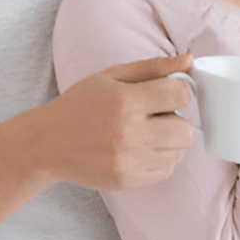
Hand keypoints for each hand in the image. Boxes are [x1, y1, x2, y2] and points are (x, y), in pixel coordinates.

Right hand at [37, 54, 194, 189]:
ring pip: (179, 152)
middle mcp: (129, 133)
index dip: (178, 91)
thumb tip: (189, 59)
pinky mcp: (128, 180)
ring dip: (170, 140)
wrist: (49, 142)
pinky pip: (166, 170)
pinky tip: (142, 147)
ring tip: (148, 131)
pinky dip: (161, 158)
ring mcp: (129, 161)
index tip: (165, 93)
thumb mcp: (112, 76)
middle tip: (156, 115)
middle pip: (186, 130)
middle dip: (176, 119)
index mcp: (125, 100)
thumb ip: (153, 67)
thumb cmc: (81, 103)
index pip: (180, 95)